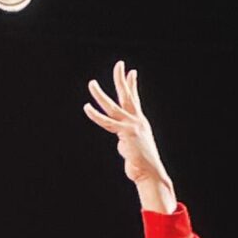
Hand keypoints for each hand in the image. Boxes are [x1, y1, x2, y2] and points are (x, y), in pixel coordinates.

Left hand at [83, 61, 171, 188]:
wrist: (150, 173)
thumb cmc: (143, 165)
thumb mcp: (135, 148)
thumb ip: (126, 140)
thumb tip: (121, 141)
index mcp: (140, 123)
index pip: (135, 100)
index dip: (132, 85)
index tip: (131, 72)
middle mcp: (137, 121)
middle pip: (128, 95)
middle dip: (122, 79)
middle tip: (119, 64)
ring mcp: (132, 126)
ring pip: (112, 106)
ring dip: (100, 94)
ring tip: (91, 83)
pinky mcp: (125, 133)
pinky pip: (106, 122)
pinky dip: (95, 115)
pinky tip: (87, 107)